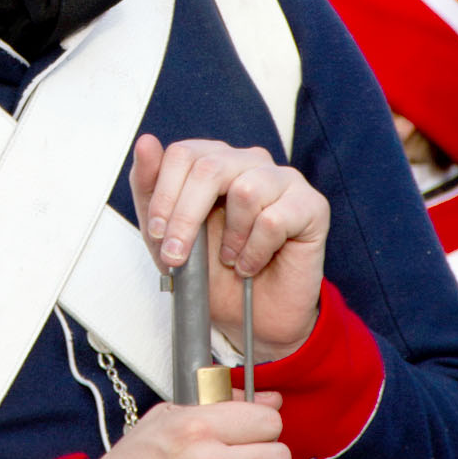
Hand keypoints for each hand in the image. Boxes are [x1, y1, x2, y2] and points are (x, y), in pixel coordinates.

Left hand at [130, 135, 328, 357]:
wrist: (252, 316)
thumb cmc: (212, 271)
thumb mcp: (165, 234)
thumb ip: (150, 188)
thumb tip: (145, 142)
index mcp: (214, 160)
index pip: (183, 154)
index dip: (164, 194)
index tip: (158, 233)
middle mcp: (249, 162)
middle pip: (209, 167)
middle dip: (186, 218)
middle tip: (178, 255)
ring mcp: (283, 180)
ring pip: (245, 190)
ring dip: (229, 237)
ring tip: (229, 258)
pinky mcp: (311, 205)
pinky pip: (274, 219)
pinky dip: (255, 251)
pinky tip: (252, 263)